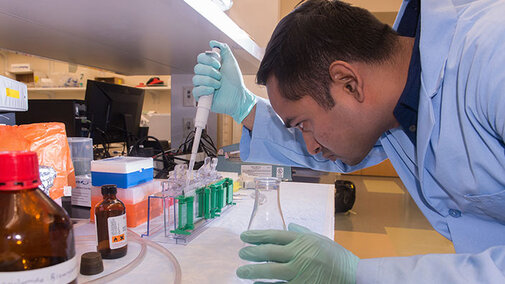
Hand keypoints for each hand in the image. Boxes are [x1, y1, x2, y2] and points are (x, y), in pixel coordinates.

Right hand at [192, 40, 257, 122]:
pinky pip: (196, 90)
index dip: (208, 60)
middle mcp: (204, 75)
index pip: (200, 58)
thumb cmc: (235, 81)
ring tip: (219, 85)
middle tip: (220, 76)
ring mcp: (202, 86)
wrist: (239, 97)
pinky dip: (205, 89)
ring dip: (210, 81)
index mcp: (210, 66)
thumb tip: (212, 42)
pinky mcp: (201, 97)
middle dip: (211, 71)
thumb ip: (223, 49)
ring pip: (196, 79)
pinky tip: (213, 91)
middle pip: (197, 68)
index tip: (219, 64)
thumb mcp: (231, 61)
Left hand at [237, 223, 358, 283]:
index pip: (275, 235)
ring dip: (253, 271)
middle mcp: (300, 255)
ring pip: (270, 271)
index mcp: (303, 240)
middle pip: (269, 252)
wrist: (354, 276)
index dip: (257, 235)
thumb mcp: (321, 240)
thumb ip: (303, 233)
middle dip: (251, 253)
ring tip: (242, 271)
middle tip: (241, 254)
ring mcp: (300, 272)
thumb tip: (289, 225)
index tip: (244, 236)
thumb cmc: (337, 258)